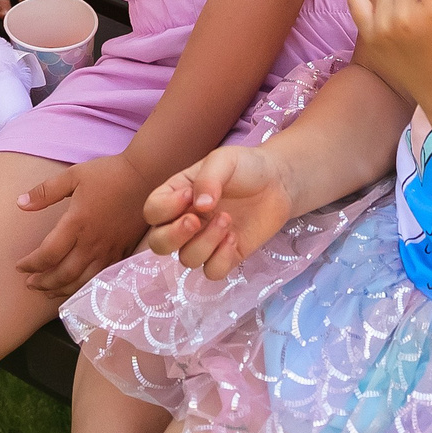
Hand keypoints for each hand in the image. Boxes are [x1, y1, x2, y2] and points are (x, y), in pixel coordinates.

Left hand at [14, 152, 156, 295]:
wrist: (146, 176)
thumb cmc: (108, 174)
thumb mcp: (73, 176)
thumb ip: (45, 192)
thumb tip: (20, 203)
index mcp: (76, 223)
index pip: (48, 254)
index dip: (31, 264)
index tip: (20, 267)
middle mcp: (92, 242)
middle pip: (63, 274)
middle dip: (43, 283)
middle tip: (30, 284)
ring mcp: (109, 250)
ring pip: (82, 281)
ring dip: (62, 290)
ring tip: (48, 292)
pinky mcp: (122, 252)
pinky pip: (101, 278)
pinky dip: (85, 288)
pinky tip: (77, 288)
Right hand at [141, 143, 296, 280]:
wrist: (278, 183)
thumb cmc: (245, 167)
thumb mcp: (224, 161)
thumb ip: (208, 180)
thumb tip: (199, 207)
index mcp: (176, 195)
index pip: (152, 211)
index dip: (165, 209)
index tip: (188, 195)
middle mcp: (185, 220)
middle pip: (159, 244)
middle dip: (174, 236)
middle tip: (196, 220)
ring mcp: (204, 241)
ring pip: (187, 259)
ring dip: (205, 243)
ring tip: (227, 220)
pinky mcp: (226, 256)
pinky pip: (212, 272)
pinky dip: (221, 259)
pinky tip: (234, 238)